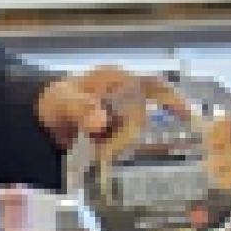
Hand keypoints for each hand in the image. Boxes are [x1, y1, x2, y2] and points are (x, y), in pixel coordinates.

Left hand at [35, 65, 175, 150]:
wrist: (41, 118)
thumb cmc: (53, 103)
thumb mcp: (62, 103)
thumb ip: (80, 110)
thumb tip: (100, 121)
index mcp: (116, 79)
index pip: (152, 86)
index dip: (173, 99)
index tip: (189, 115)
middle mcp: (124, 93)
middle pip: (141, 118)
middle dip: (123, 138)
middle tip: (100, 151)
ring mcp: (121, 112)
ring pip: (132, 134)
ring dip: (115, 145)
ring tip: (90, 147)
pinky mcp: (117, 129)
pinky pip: (124, 142)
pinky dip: (111, 149)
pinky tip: (94, 148)